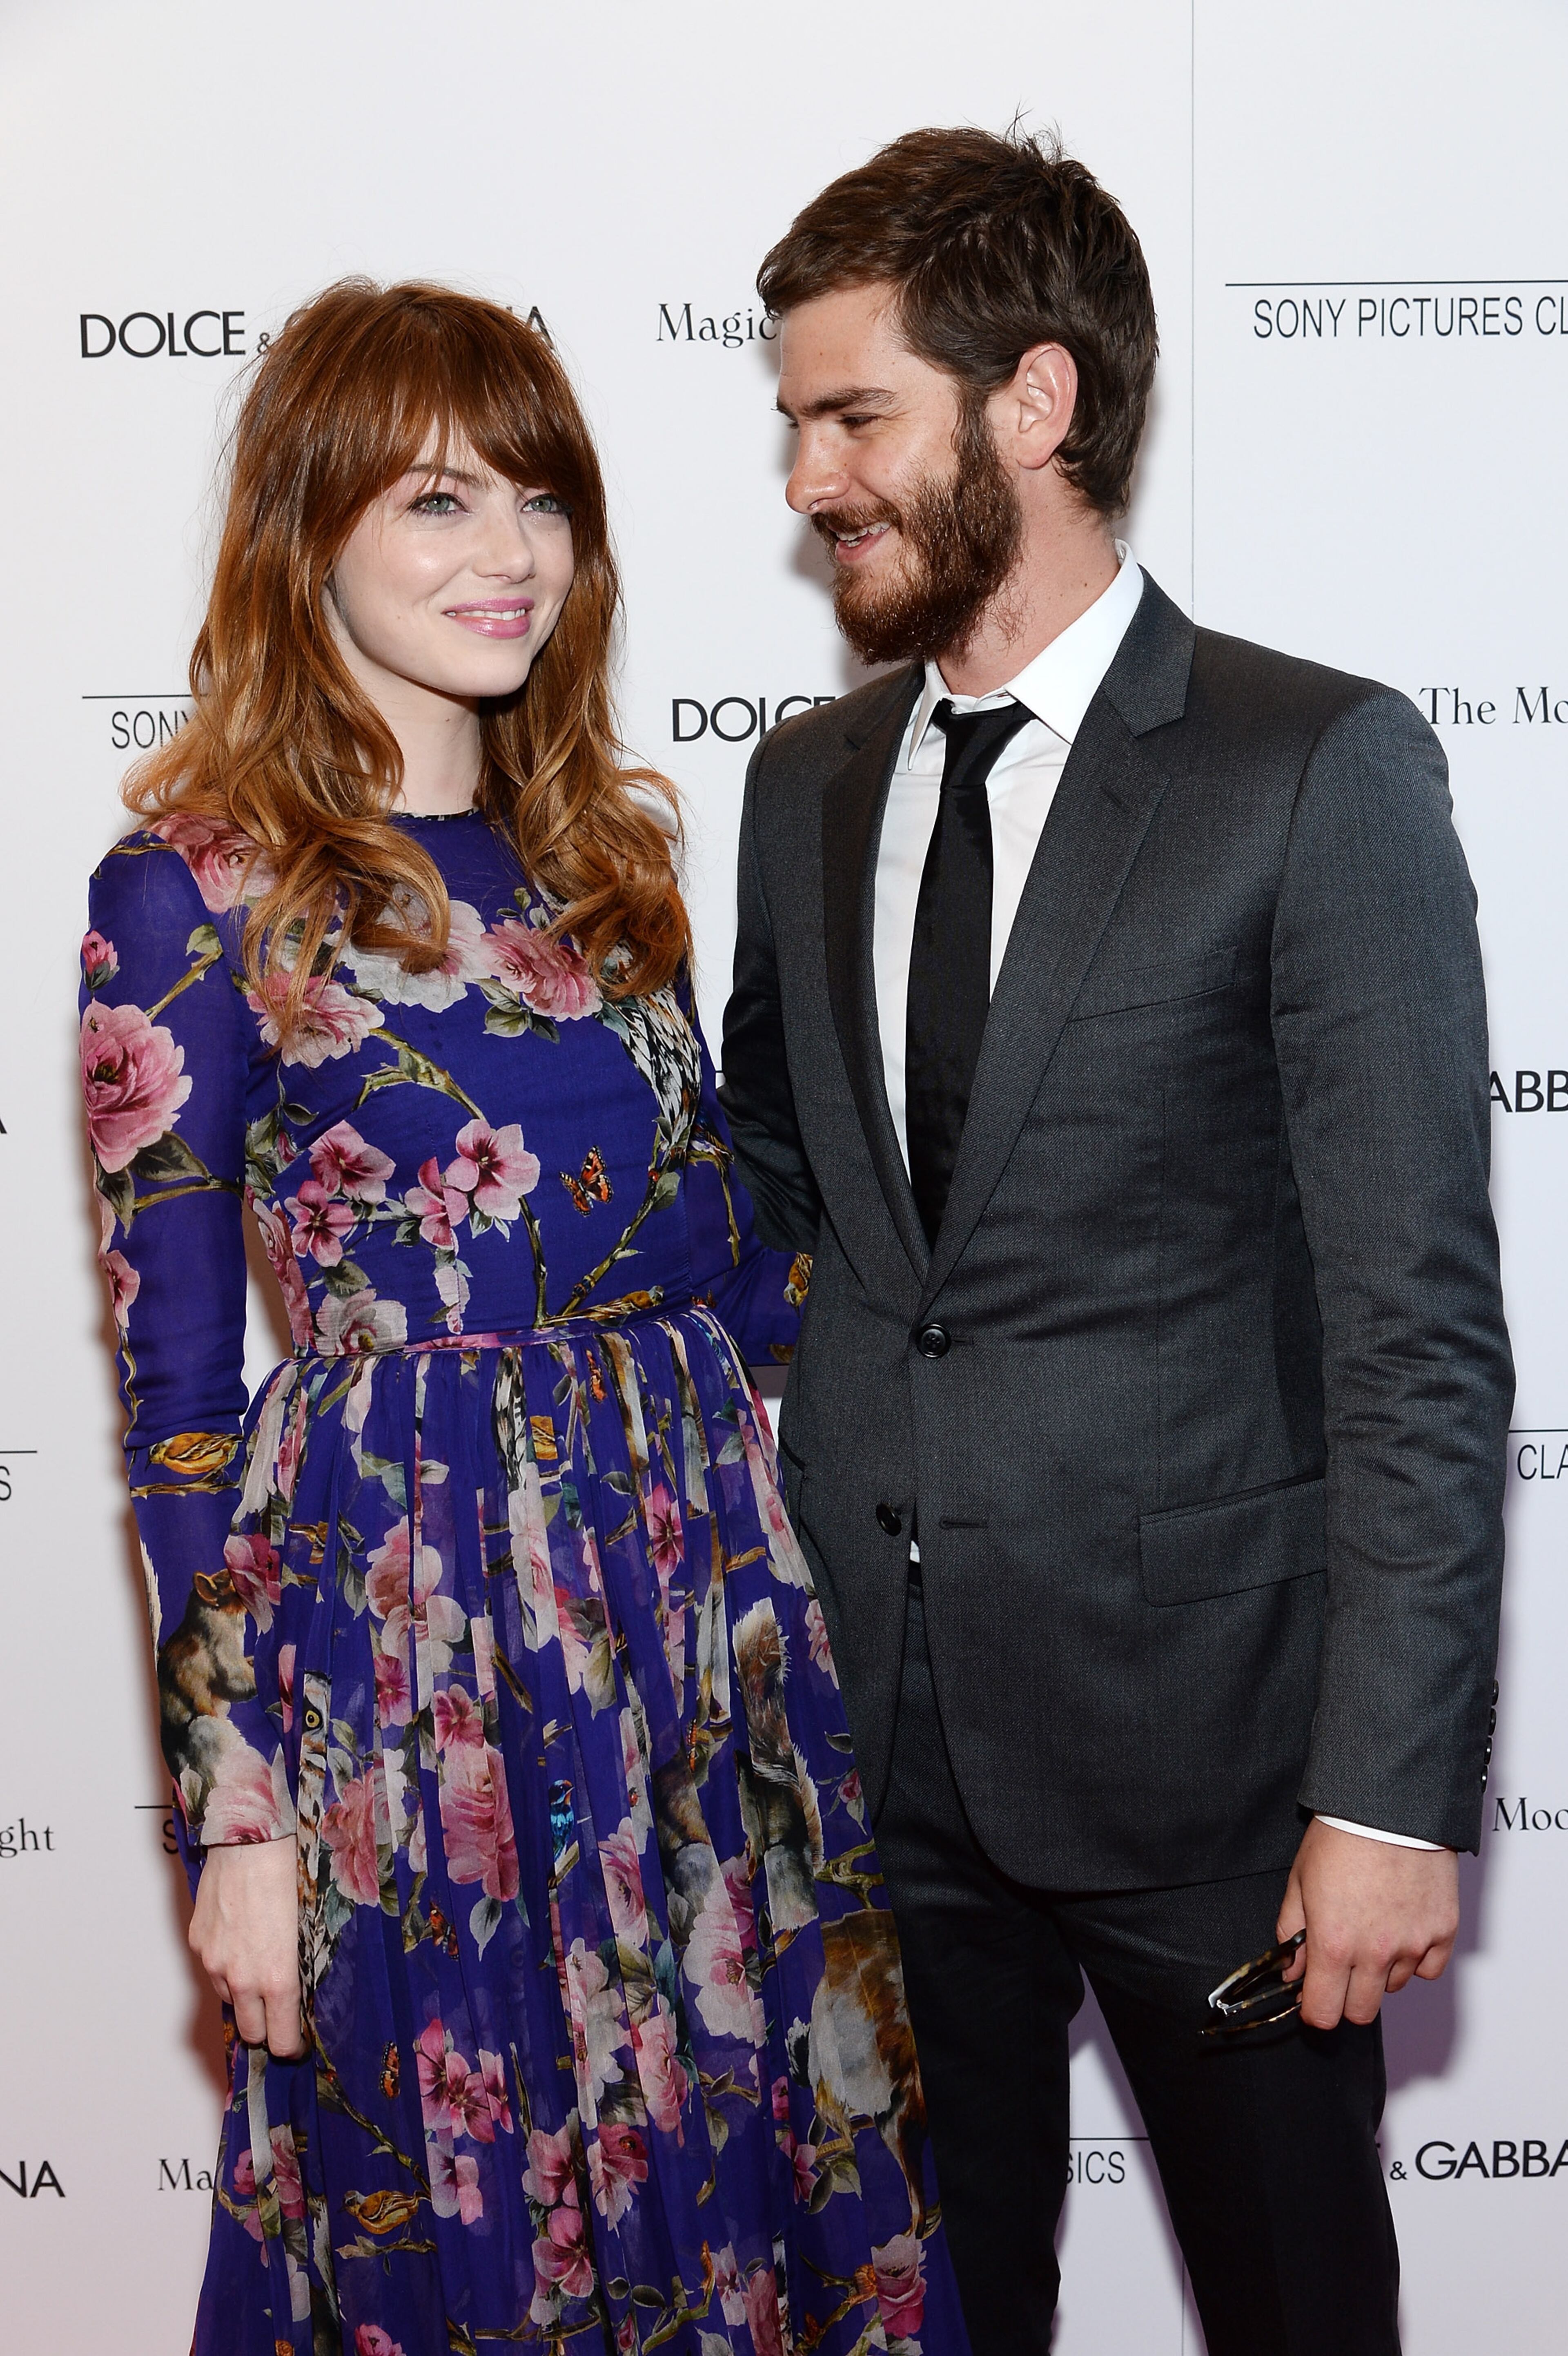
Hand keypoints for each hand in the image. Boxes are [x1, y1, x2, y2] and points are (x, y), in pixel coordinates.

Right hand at [189, 1833, 304, 2055]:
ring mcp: (214, 1961)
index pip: (281, 2039)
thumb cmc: (291, 1873)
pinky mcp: (198, 1942)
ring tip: (262, 1970)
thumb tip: (305, 1991)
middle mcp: (242, 1977)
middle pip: (250, 2032)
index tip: (299, 2042)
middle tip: (280, 2015)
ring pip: (230, 1999)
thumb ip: (304, 1966)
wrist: (250, 1838)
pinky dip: (227, 1967)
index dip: (292, 2046)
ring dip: (245, 1995)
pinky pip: (213, 1970)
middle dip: (267, 2029)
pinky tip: (242, 1942)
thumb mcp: (311, 1927)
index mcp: (278, 1977)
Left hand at [1277, 1817, 1458, 2029]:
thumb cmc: (1341, 1837)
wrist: (1389, 1807)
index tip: (1314, 1998)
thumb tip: (1292, 1971)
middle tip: (1341, 1968)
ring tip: (1373, 1929)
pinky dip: (1415, 1958)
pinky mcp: (1442, 1932)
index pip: (1324, 2013)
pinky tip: (1402, 1929)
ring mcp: (1413, 1945)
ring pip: (1393, 1987)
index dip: (1315, 2011)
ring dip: (1380, 1971)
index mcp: (1333, 1945)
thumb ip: (1292, 1932)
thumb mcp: (1300, 1881)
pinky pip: (1428, 1969)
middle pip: (1361, 2012)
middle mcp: (1375, 1954)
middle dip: (1346, 1997)